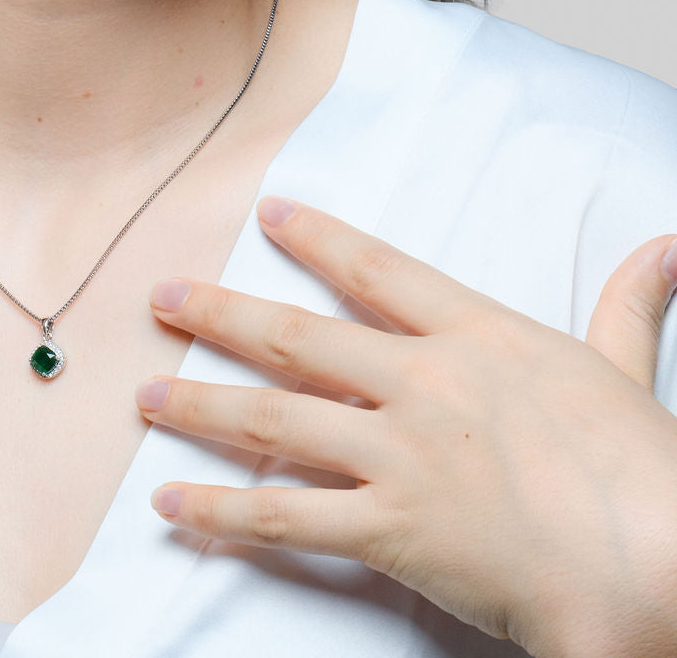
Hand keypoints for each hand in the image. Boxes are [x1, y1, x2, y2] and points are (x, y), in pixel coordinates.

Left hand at [135, 197, 676, 657]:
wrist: (649, 558)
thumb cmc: (641, 470)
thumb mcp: (627, 370)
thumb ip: (626, 304)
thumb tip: (665, 248)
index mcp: (477, 335)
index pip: (378, 270)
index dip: (318, 240)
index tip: (270, 215)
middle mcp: (423, 382)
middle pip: (300, 336)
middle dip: (222, 313)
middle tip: (163, 298)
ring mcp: (400, 453)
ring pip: (277, 418)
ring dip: (203, 403)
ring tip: (147, 392)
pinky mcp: (391, 528)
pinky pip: (288, 515)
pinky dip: (224, 510)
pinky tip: (176, 503)